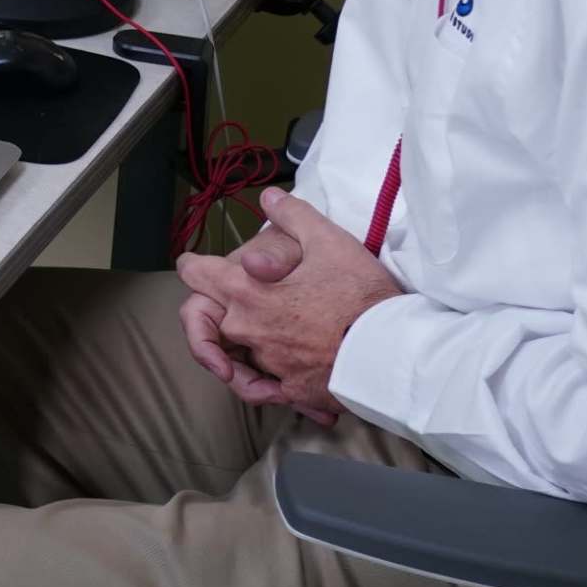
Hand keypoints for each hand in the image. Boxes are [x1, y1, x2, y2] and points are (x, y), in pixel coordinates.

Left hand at [178, 188, 399, 424]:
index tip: (194, 264)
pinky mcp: (290, 390)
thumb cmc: (361, 295)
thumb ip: (294, 216)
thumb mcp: (330, 242)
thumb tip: (269, 196)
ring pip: (235, 352)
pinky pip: (262, 387)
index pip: (196, 274)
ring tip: (252, 335)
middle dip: (211, 306)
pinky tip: (272, 378)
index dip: (193, 265)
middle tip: (223, 299)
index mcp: (247, 291)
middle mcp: (247, 329)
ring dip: (237, 344)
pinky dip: (263, 382)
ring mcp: (267, 363)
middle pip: (205, 318)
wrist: (394, 351)